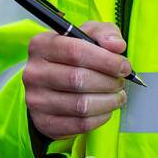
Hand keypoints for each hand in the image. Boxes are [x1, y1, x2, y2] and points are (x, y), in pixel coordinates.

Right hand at [23, 21, 129, 139]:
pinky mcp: (44, 122)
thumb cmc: (73, 57)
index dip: (106, 60)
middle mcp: (34, 73)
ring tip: (117, 95)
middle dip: (108, 82)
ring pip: (81, 105)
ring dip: (108, 101)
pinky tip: (105, 108)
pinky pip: (80, 124)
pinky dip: (100, 117)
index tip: (123, 66)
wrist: (51, 86)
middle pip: (78, 79)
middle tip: (120, 82)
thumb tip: (116, 45)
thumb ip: (105, 33)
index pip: (75, 51)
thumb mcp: (88, 36)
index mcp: (41, 45)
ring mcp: (36, 100)